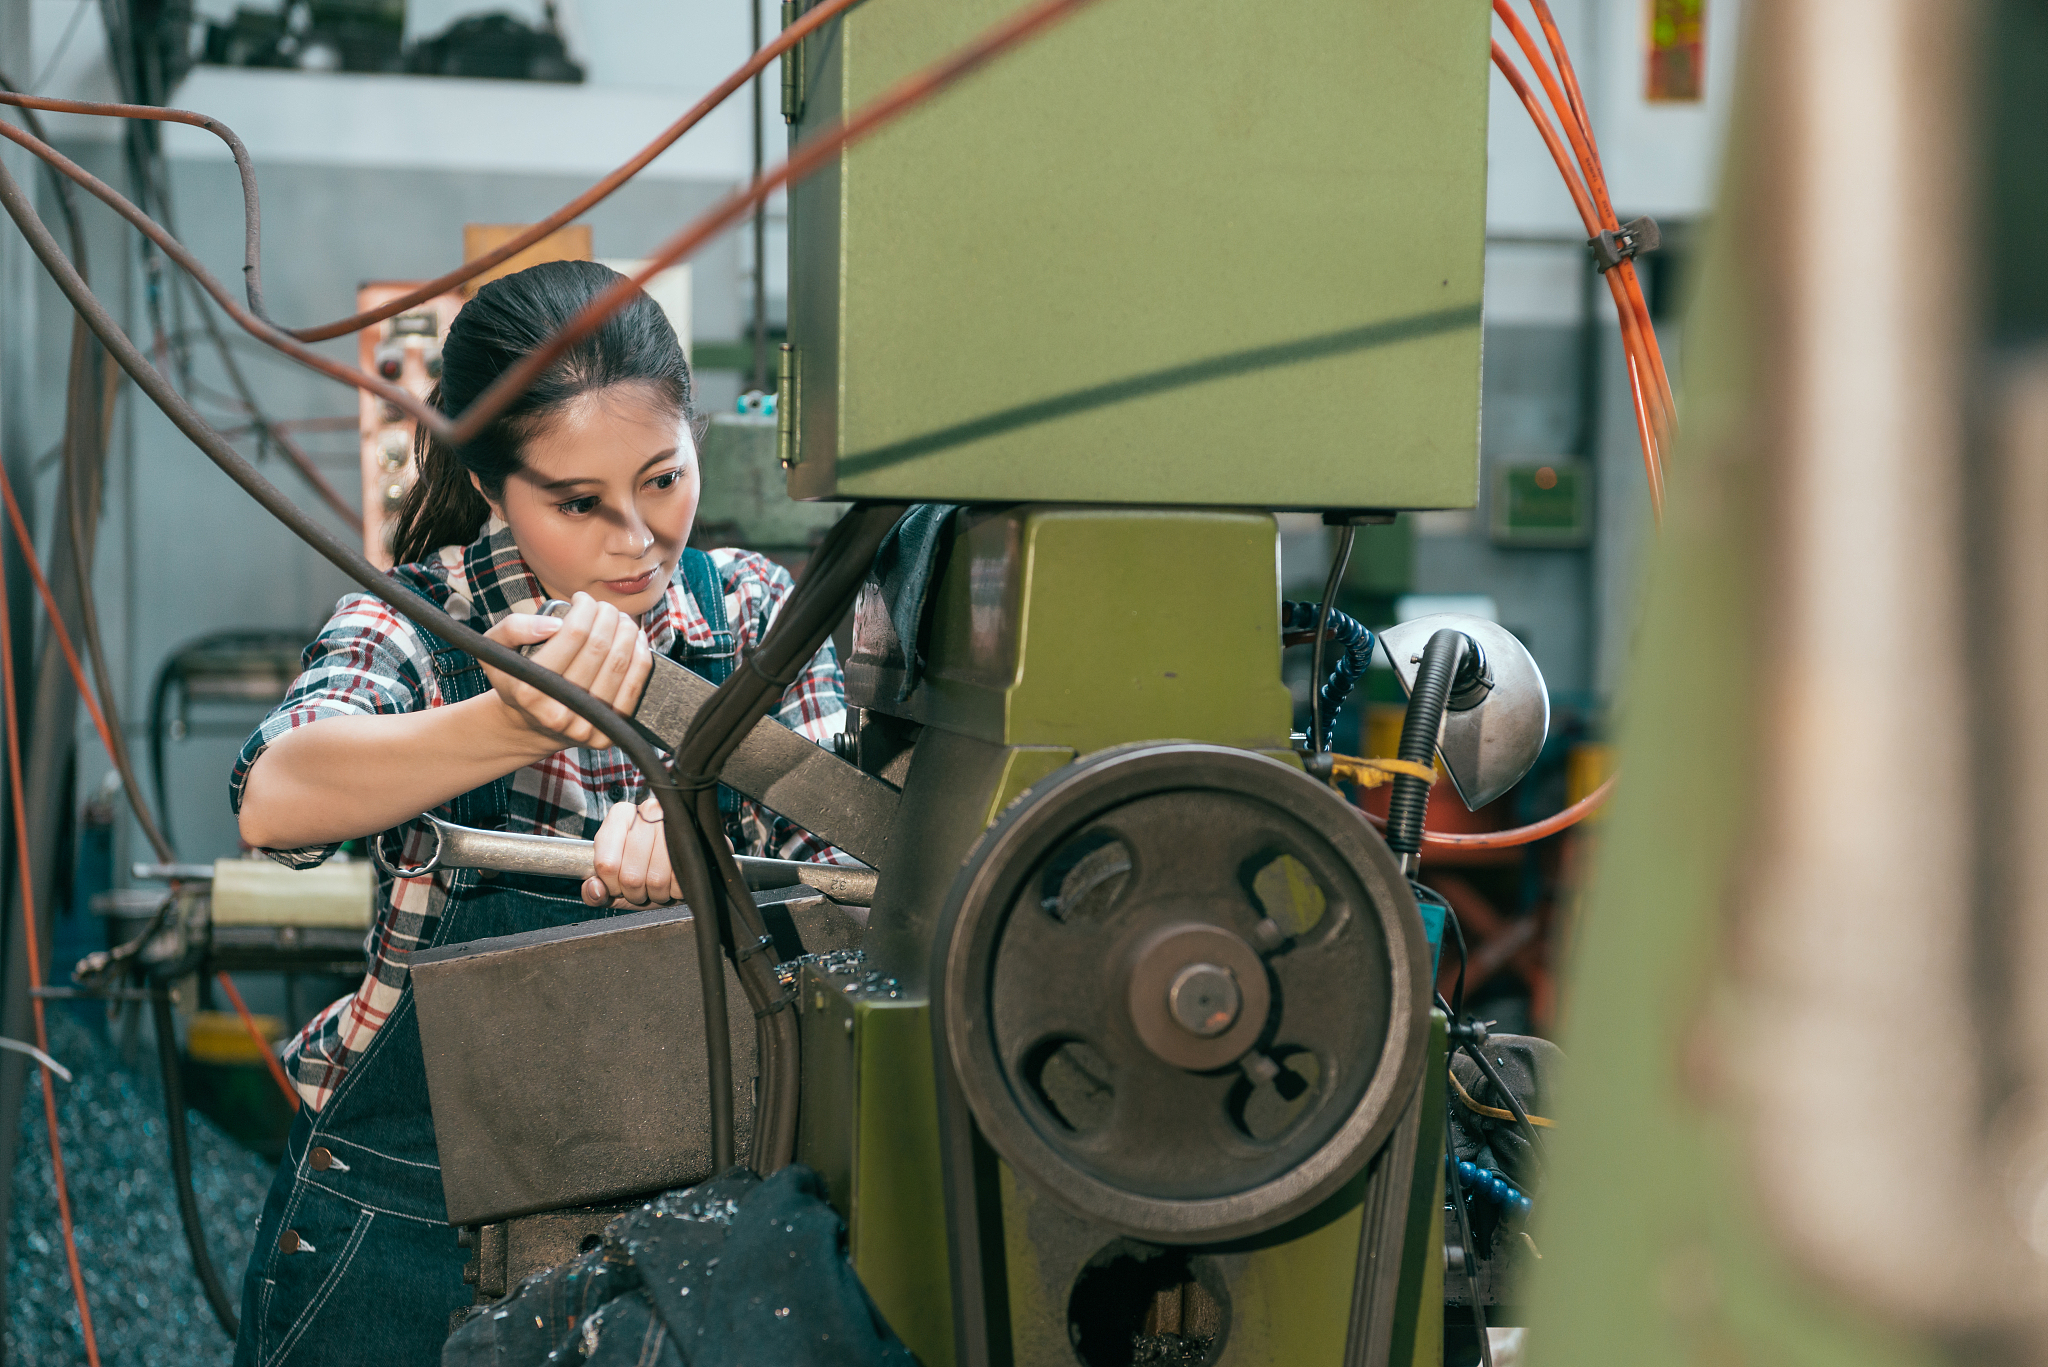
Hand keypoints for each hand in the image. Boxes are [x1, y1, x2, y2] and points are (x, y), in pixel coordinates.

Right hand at [482, 592, 652, 751]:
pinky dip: (641, 657)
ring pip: (619, 664)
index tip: (583, 599)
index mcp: (530, 689)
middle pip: (599, 647)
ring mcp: (584, 726)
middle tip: (604, 607)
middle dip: (608, 616)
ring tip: (620, 619)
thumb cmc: (517, 679)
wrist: (531, 725)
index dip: (585, 608)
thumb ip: (513, 628)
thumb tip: (553, 624)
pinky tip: (635, 640)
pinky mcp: (607, 735)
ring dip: (626, 632)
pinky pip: (634, 688)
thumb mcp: (497, 650)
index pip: (573, 634)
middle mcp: (558, 711)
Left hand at [584, 798, 684, 906]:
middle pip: (630, 876)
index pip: (606, 863)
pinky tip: (674, 879)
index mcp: (621, 815)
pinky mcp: (695, 838)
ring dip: (656, 894)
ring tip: (658, 884)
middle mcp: (648, 811)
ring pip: (656, 881)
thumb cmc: (646, 866)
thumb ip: (595, 890)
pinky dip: (676, 891)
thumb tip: (594, 889)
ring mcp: (674, 823)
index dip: (611, 884)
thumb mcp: (615, 879)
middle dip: (635, 893)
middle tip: (641, 887)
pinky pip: (679, 882)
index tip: (617, 884)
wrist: (689, 854)